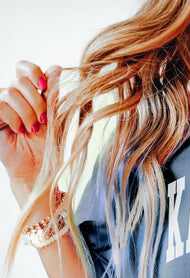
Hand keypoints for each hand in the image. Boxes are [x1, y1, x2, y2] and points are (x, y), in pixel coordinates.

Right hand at [0, 60, 61, 188]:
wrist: (38, 170)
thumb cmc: (48, 147)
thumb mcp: (55, 119)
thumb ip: (55, 96)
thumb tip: (58, 69)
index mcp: (30, 95)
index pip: (24, 69)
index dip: (33, 71)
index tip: (44, 85)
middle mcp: (14, 98)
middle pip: (20, 80)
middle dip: (35, 99)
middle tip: (43, 120)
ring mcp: (2, 107)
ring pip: (10, 92)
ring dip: (26, 112)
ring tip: (32, 129)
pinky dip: (13, 117)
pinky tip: (19, 130)